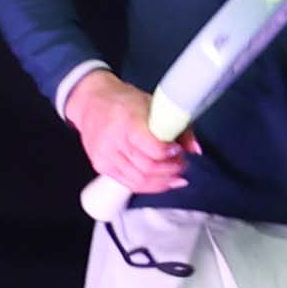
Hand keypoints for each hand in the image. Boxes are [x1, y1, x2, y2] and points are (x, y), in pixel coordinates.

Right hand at [68, 70, 192, 196]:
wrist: (91, 102)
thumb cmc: (125, 101)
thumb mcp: (154, 104)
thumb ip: (178, 127)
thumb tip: (195, 150)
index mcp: (128, 120)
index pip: (153, 149)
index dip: (171, 154)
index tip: (179, 150)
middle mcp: (114, 140)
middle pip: (148, 168)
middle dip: (171, 169)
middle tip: (181, 164)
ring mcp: (105, 156)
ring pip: (139, 181)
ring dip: (162, 182)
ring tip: (175, 174)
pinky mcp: (101, 166)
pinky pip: (129, 184)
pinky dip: (149, 186)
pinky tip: (160, 181)